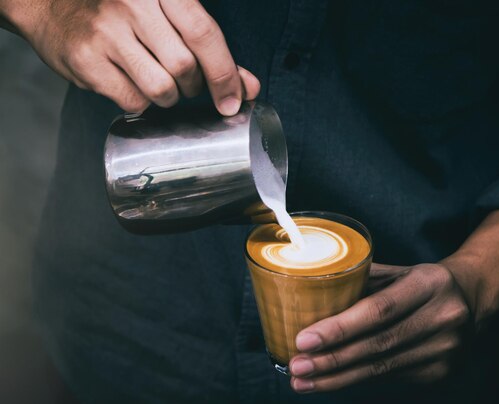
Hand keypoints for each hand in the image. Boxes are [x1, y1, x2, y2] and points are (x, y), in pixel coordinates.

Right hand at [1, 0, 259, 113]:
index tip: (234, 100)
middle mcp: (133, 4)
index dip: (225, 72)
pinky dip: (141, 103)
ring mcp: (106, 32)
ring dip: (168, 97)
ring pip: (161, 88)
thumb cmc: (124, 14)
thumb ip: (212, 50)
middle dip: (194, 84)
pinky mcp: (86, 59)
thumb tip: (249, 87)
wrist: (53, 8)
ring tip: (157, 82)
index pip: (204, 33)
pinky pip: (133, 101)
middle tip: (184, 80)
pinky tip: (131, 84)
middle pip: (185, 66)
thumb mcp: (170, 17)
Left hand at [289, 263, 471, 392]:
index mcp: (428, 284)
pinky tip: (332, 381)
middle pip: (378, 345)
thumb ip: (360, 279)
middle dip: (331, 360)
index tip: (304, 339)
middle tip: (297, 366)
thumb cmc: (422, 281)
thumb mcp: (397, 270)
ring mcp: (445, 349)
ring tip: (304, 381)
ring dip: (338, 378)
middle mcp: (442, 317)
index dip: (339, 328)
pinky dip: (358, 381)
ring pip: (382, 369)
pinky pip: (391, 379)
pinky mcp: (442, 372)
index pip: (379, 310)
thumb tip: (311, 291)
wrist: (473, 298)